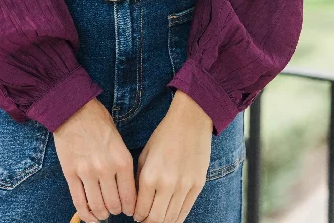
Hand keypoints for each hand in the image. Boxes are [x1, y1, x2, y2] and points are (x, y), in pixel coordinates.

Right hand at [53, 96, 136, 222]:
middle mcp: (106, 169)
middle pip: (114, 205)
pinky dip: (85, 214)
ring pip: (97, 206)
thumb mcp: (119, 140)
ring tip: (103, 213)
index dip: (130, 209)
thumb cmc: (98, 121)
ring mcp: (87, 172)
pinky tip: (90, 217)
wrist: (73, 109)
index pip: (130, 197)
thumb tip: (126, 188)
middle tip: (115, 209)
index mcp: (122, 160)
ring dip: (102, 214)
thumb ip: (122, 163)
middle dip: (116, 211)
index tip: (129, 211)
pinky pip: (79, 202)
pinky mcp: (70, 173)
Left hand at [132, 90, 212, 222]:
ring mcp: (184, 186)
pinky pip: (185, 211)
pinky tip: (170, 215)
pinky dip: (176, 218)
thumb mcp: (145, 154)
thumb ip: (139, 179)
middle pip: (155, 220)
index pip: (140, 210)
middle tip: (145, 219)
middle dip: (147, 222)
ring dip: (162, 222)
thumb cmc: (164, 135)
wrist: (190, 121)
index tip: (136, 214)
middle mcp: (167, 184)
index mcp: (150, 175)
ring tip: (157, 217)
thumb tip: (136, 201)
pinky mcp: (197, 185)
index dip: (137, 216)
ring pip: (171, 219)